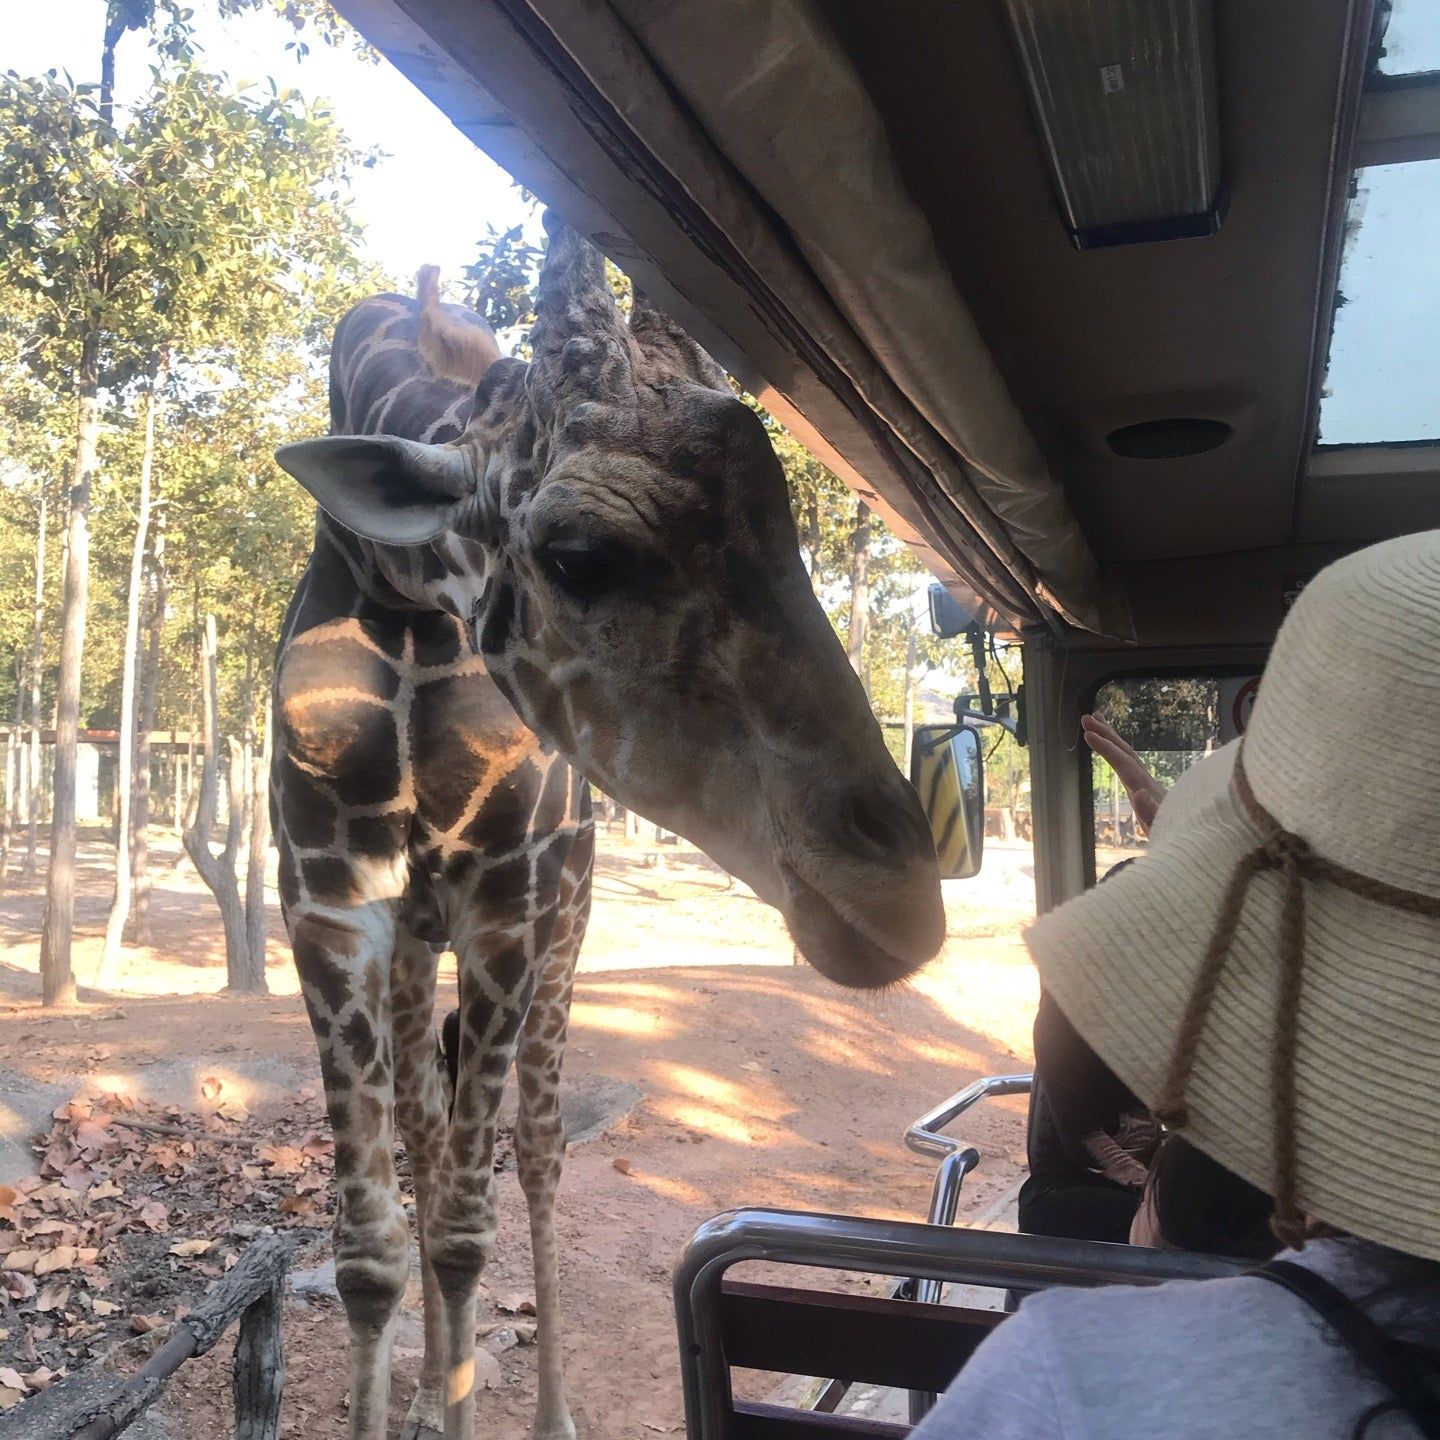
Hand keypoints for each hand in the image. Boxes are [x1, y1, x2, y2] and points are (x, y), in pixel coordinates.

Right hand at [1082, 713, 1166, 835]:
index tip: (1088, 734)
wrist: (1196, 840)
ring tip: (1096, 719)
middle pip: (1125, 752)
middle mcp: (1146, 782)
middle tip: (1086, 718)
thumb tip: (1138, 793)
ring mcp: (1147, 784)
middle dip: (1106, 734)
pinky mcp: (1147, 789)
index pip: (1124, 763)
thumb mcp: (1162, 829)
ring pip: (1127, 754)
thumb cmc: (1177, 837)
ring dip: (1111, 737)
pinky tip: (1113, 749)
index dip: (1106, 748)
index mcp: (1146, 789)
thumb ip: (1152, 814)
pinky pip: (1129, 764)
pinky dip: (1118, 751)